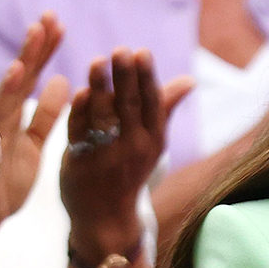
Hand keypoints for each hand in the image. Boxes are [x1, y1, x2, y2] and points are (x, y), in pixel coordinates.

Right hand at [0, 13, 69, 232]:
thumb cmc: (2, 180)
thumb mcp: (31, 145)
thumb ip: (43, 115)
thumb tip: (62, 80)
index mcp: (10, 119)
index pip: (28, 79)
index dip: (41, 52)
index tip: (58, 23)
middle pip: (11, 87)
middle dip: (27, 57)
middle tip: (44, 26)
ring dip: (0, 91)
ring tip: (18, 67)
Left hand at [60, 49, 192, 266]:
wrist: (106, 217)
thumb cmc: (129, 169)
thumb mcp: (151, 141)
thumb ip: (163, 107)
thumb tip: (190, 81)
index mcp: (153, 141)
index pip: (152, 104)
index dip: (147, 79)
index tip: (142, 53)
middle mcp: (134, 148)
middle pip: (129, 107)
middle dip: (125, 78)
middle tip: (121, 50)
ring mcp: (107, 156)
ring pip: (104, 117)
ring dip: (100, 88)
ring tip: (96, 61)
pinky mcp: (81, 163)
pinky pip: (80, 134)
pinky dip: (79, 113)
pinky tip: (78, 92)